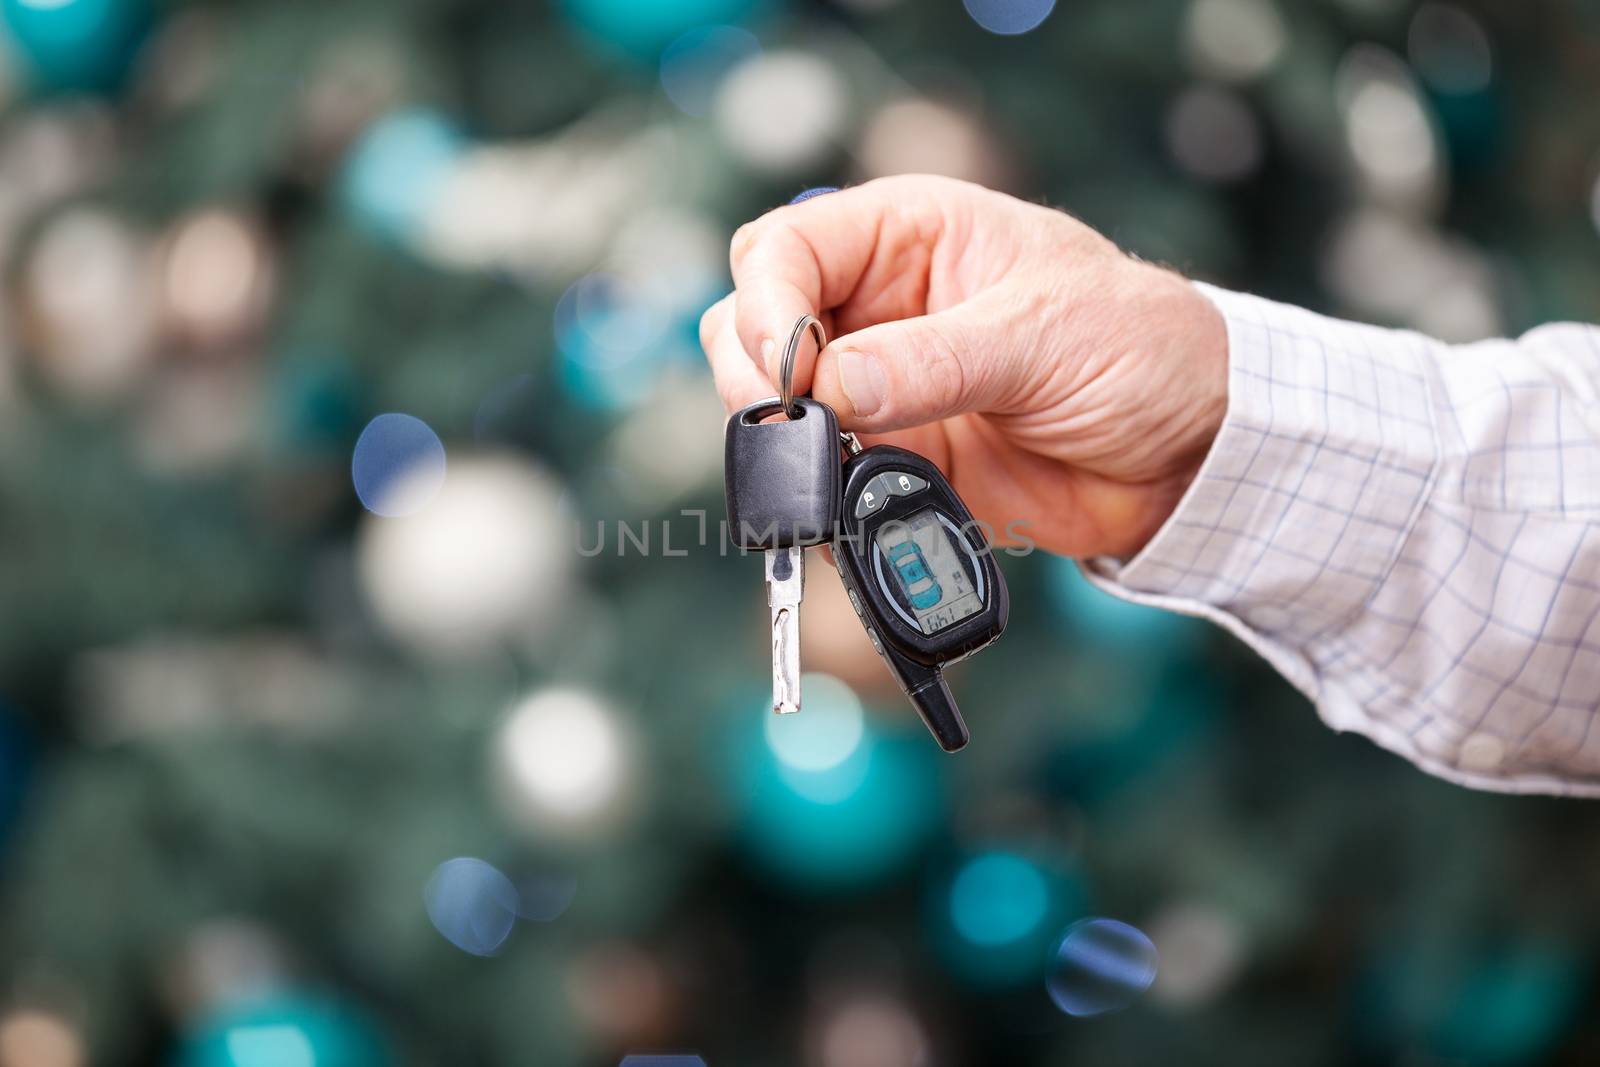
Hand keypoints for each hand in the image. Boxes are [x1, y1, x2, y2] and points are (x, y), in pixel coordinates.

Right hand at [699, 175, 1228, 559]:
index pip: (785, 248)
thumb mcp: (1042, 334)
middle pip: (751, 322)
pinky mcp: (893, 457)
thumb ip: (932, 361)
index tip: (794, 369)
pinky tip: (853, 508)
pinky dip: (819, 500)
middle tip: (806, 424)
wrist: (1192, 452)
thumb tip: (828, 390)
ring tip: (838, 469)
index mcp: (909, 235)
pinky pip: (821, 478)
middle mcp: (878, 305)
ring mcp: (879, 386)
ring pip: (772, 405)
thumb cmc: (1141, 348)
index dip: (768, 303)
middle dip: (758, 375)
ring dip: (783, 442)